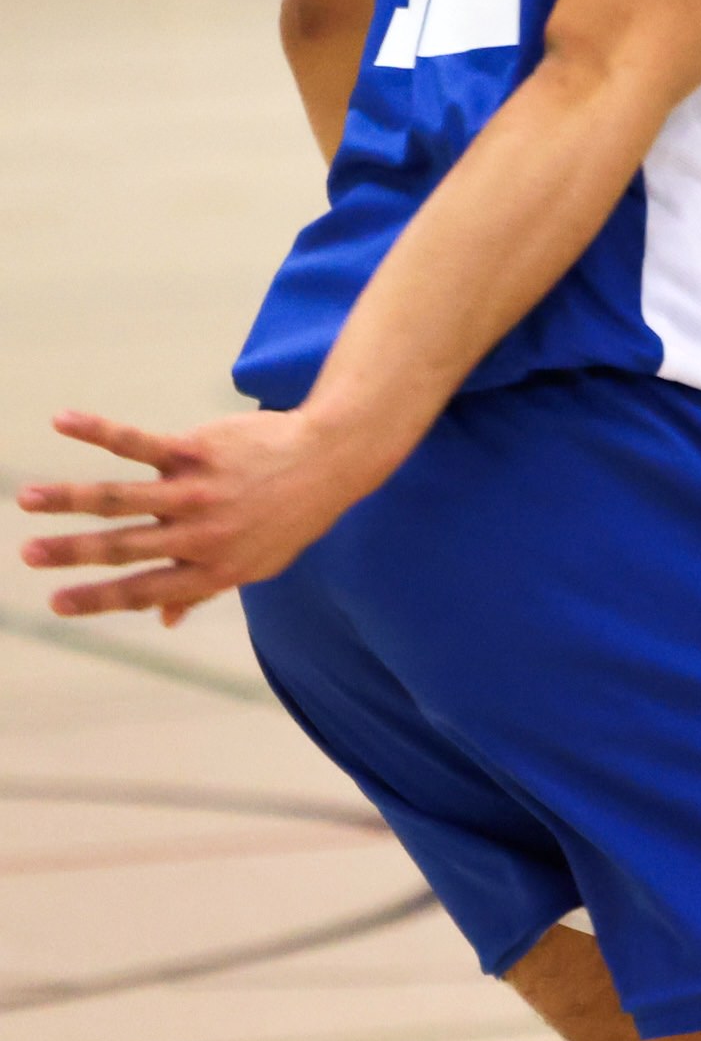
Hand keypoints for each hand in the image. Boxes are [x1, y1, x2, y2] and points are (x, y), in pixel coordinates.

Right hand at [18, 406, 386, 623]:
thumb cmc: (288, 516)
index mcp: (213, 569)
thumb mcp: (259, 564)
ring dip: (68, 499)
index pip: (145, 590)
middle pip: (124, 547)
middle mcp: (201, 535)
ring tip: (27, 500)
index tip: (56, 605)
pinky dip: (98, 431)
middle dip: (72, 553)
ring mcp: (197, 491)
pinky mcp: (197, 450)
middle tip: (28, 556)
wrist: (330, 459)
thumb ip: (205, 588)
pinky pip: (138, 442)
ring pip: (121, 497)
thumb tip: (162, 619)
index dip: (99, 599)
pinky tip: (63, 421)